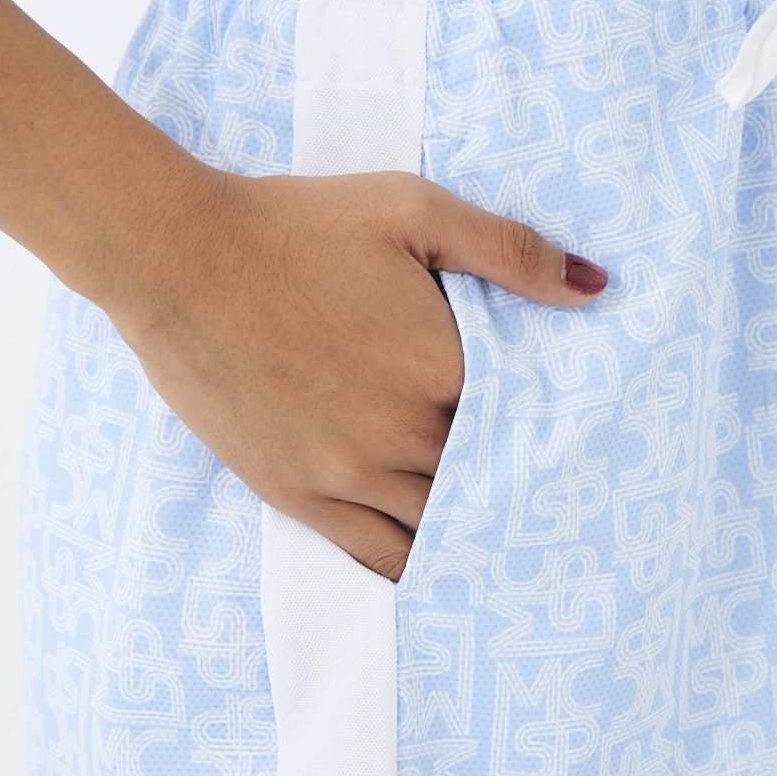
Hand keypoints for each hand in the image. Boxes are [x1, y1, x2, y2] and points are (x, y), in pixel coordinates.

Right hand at [108, 168, 608, 580]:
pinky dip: (415, 564)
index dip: (549, 434)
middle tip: (550, 498)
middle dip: (517, 486)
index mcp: (443, 369)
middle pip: (488, 484)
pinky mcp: (301, 495)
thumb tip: (596, 288)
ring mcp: (350, 474)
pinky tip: (436, 562)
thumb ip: (510, 251)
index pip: (525, 425)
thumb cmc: (297, 226)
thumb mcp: (412, 211)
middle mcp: (404, 435)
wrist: (180, 258)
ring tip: (501, 538)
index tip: (575, 442)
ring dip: (471, 529)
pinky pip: (378, 556)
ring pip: (440, 530)